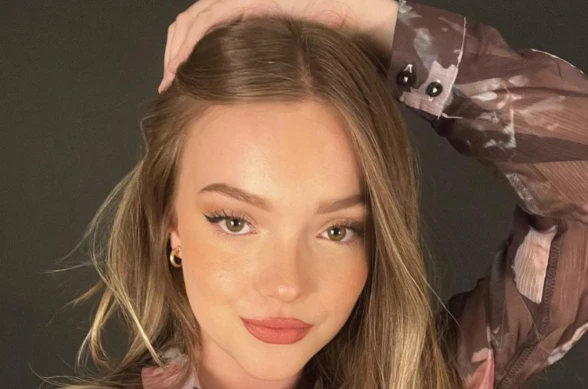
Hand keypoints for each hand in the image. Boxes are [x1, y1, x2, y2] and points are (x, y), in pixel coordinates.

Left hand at [158, 0, 397, 93]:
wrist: (366, 24)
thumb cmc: (339, 54)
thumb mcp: (294, 77)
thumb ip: (273, 87)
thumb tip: (260, 123)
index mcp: (252, 27)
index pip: (205, 35)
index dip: (185, 59)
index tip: (177, 91)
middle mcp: (246, 12)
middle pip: (192, 27)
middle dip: (174, 57)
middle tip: (167, 89)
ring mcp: (250, 2)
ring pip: (195, 20)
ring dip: (177, 51)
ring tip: (171, 80)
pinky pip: (214, 16)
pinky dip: (194, 40)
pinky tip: (184, 64)